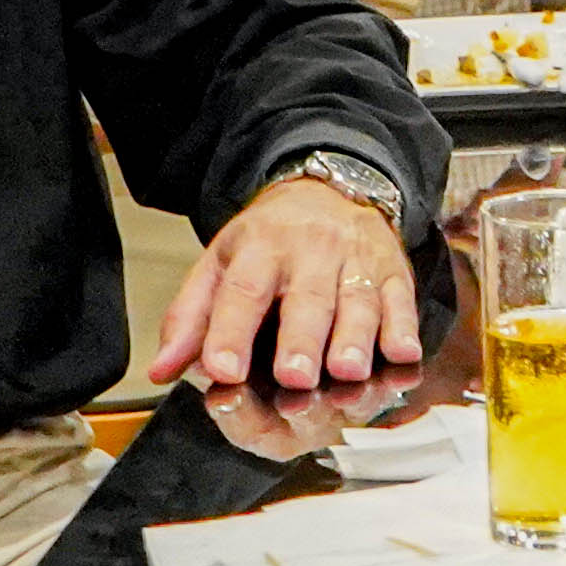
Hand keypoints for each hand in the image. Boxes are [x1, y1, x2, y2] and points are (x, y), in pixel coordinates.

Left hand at [145, 171, 431, 419]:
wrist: (330, 188)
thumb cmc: (270, 240)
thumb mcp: (219, 264)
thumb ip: (191, 319)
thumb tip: (162, 370)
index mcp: (258, 249)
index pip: (241, 291)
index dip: (231, 332)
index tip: (222, 370)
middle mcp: (309, 252)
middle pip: (306, 299)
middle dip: (301, 340)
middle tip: (294, 378)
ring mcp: (355, 260)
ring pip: (357, 301)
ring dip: (354, 339)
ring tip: (346, 372)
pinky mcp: (392, 271)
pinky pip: (400, 299)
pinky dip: (403, 327)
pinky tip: (401, 353)